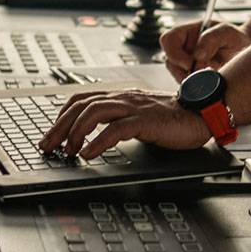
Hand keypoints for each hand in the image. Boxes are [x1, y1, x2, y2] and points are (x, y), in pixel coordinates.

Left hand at [37, 89, 211, 158]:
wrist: (202, 114)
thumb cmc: (172, 119)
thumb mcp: (139, 117)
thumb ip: (118, 121)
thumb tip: (94, 138)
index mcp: (120, 96)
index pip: (82, 99)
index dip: (62, 116)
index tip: (51, 135)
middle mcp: (124, 98)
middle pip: (81, 105)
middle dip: (60, 126)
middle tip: (48, 146)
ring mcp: (135, 107)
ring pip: (94, 111)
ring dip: (75, 132)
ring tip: (68, 151)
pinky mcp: (147, 120)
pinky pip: (116, 128)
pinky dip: (98, 141)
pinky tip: (89, 154)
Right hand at [159, 20, 250, 81]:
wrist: (245, 53)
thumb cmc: (234, 39)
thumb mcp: (227, 33)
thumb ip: (211, 39)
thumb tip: (197, 55)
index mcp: (187, 33)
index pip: (168, 40)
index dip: (174, 53)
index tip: (190, 63)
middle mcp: (182, 49)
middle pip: (170, 62)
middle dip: (184, 71)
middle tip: (204, 73)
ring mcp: (185, 65)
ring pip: (178, 77)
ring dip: (193, 80)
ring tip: (213, 74)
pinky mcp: (192, 79)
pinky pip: (188, 87)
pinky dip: (198, 87)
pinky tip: (212, 82)